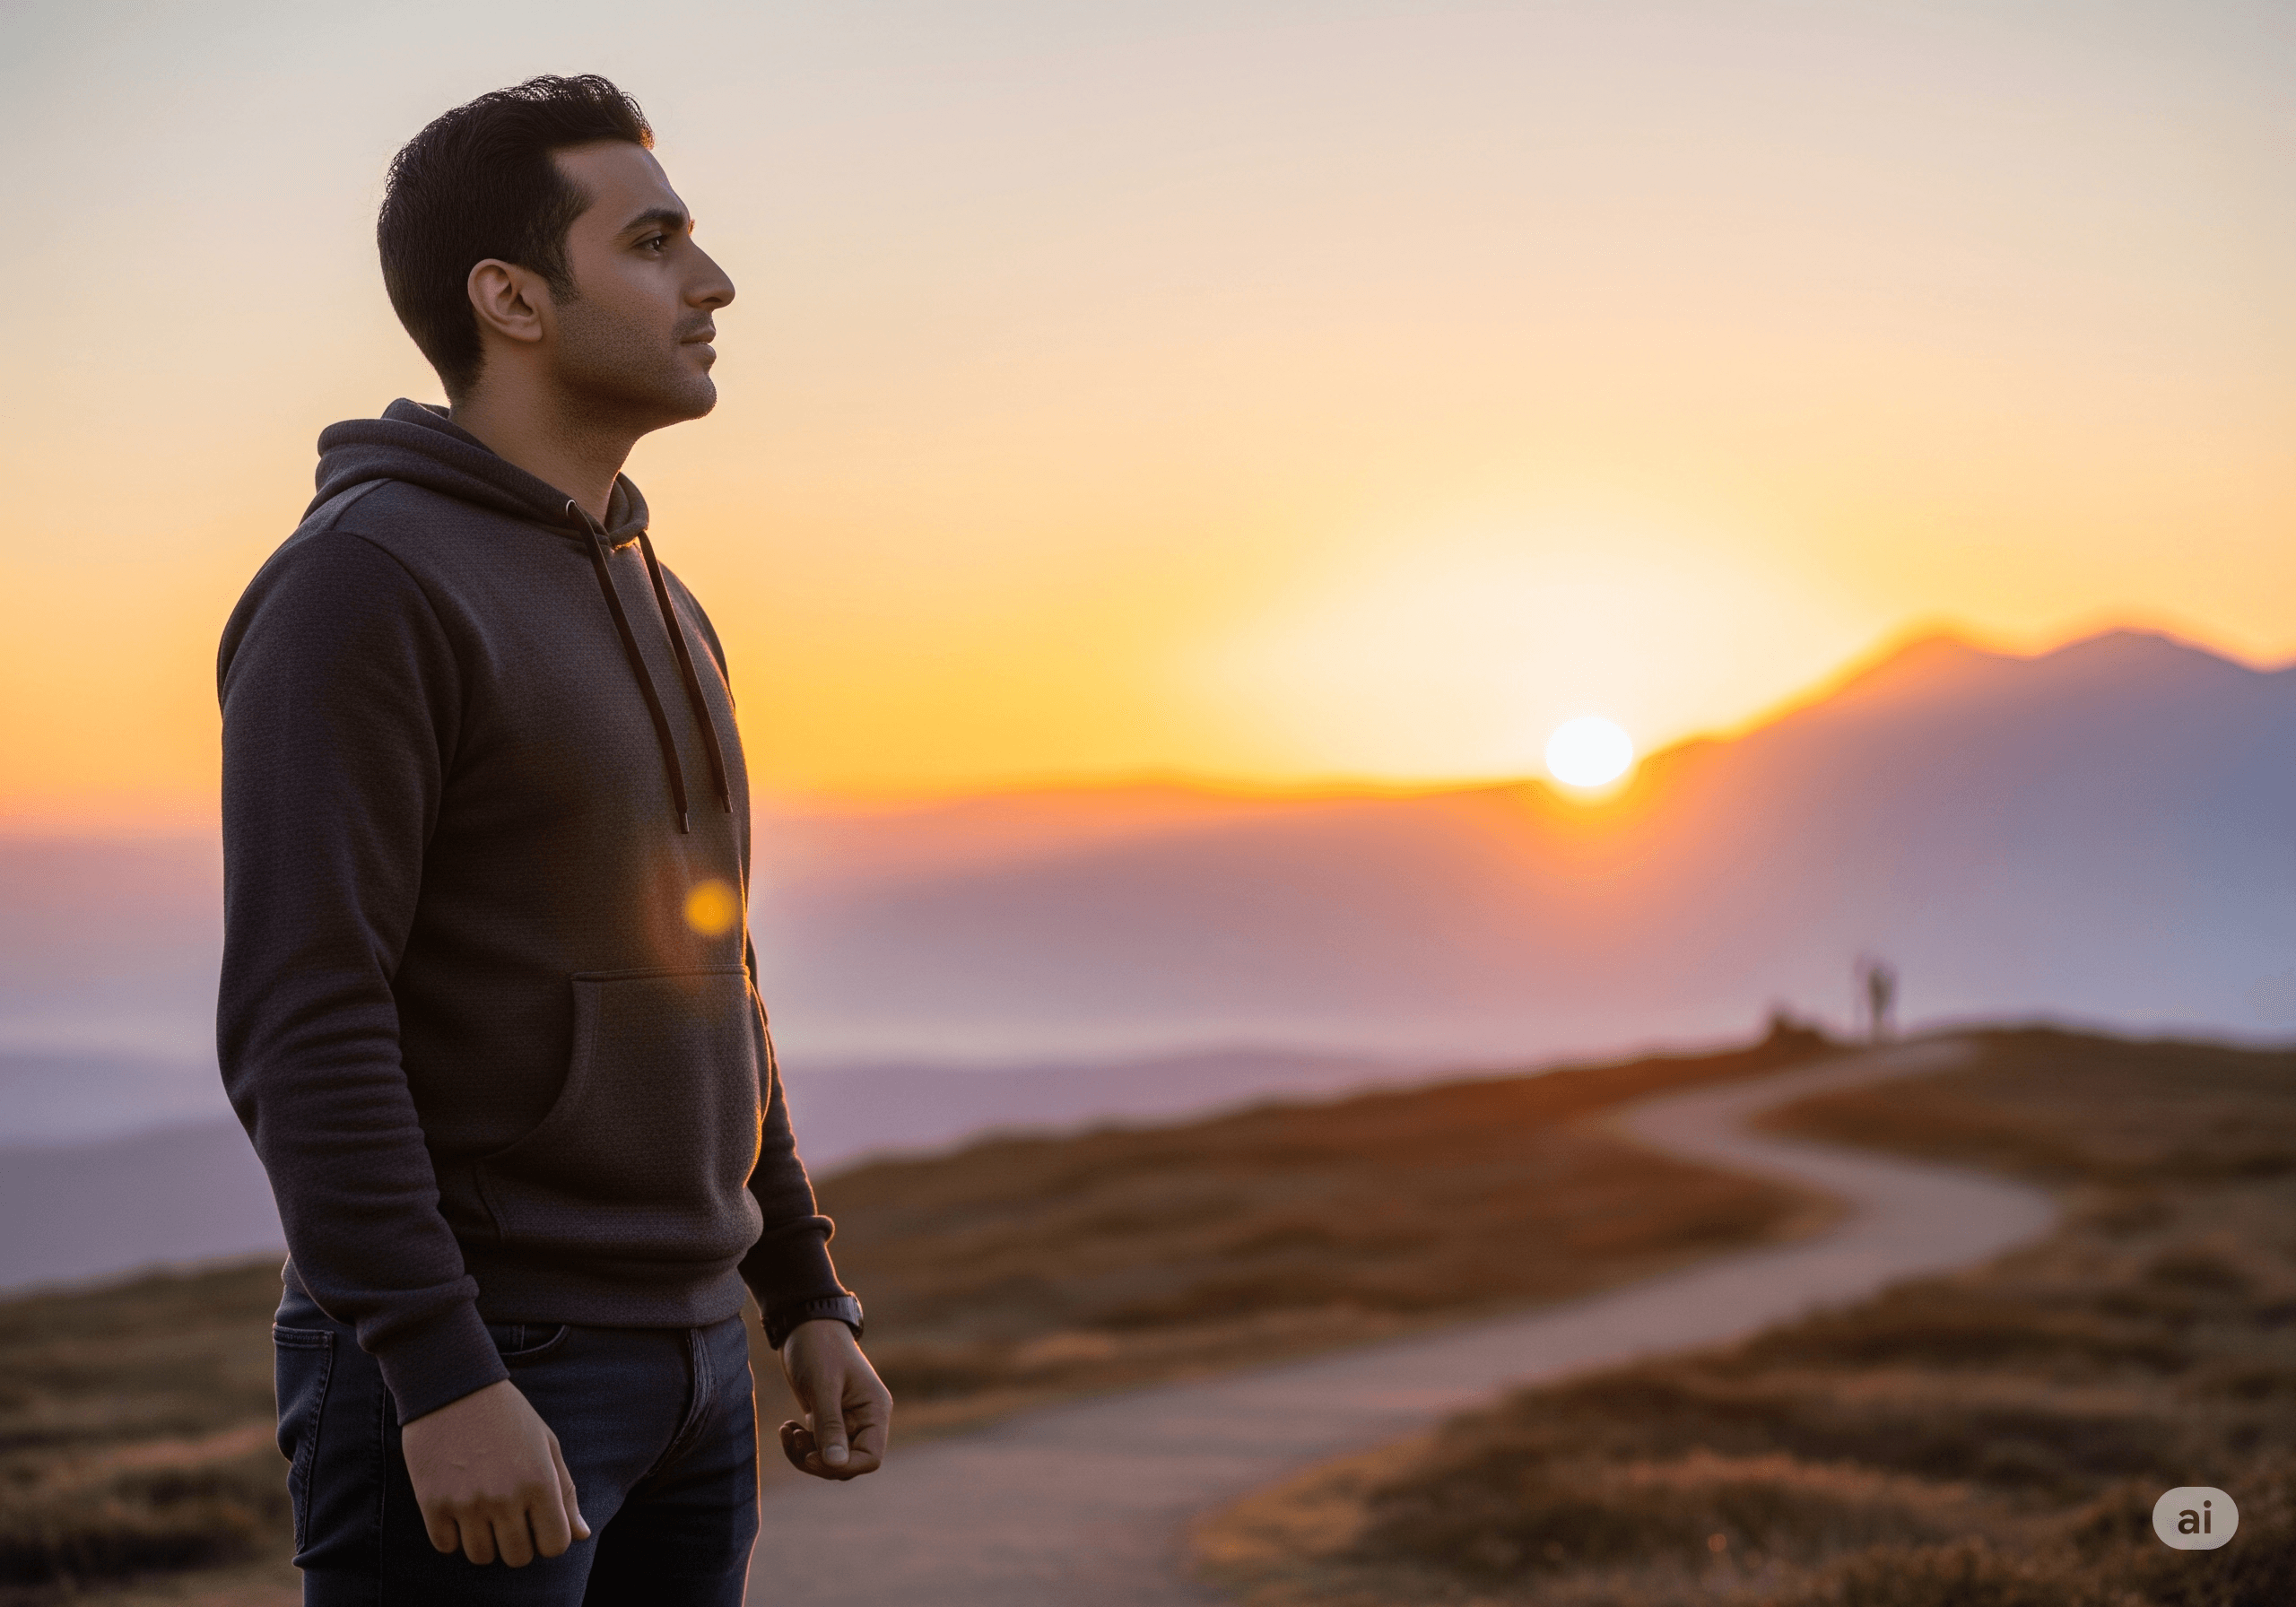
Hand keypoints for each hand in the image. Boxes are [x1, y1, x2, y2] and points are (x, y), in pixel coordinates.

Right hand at [401, 1379, 589, 1565]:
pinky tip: (457, 1508)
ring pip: (481, 1556)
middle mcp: (505, 1497)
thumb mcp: (545, 1444)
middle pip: (517, 1557)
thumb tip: (581, 1535)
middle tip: (508, 1516)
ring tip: (482, 1512)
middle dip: (517, 1542)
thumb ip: (565, 1491)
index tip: (537, 1522)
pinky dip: (452, 1535)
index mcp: (540, 1482)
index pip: (555, 1545)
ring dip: (484, 1541)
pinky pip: (446, 1546)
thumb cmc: (507, 1414)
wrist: (453, 1386)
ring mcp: (468, 1502)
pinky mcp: (433, 1503)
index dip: (549, 1539)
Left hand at [778, 1319, 891, 1480]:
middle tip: (794, 1440)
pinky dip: (801, 1445)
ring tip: (788, 1431)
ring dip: (805, 1454)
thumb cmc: (818, 1349)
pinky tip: (788, 1427)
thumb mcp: (823, 1386)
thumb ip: (830, 1426)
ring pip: (830, 1460)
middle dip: (818, 1461)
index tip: (812, 1456)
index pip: (870, 1458)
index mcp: (874, 1410)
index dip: (842, 1465)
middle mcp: (865, 1419)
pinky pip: (818, 1448)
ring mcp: (846, 1421)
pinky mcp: (828, 1420)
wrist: (804, 1326)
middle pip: (848, 1464)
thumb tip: (836, 1465)